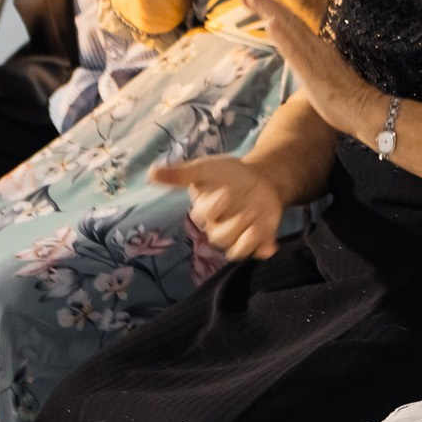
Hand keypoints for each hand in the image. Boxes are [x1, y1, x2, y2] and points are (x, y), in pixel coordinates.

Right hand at [150, 155, 283, 260]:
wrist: (260, 178)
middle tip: (249, 208)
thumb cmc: (228, 174)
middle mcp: (219, 228)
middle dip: (235, 223)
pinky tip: (270, 246)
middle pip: (220, 237)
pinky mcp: (258, 238)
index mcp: (204, 213)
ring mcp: (239, 235)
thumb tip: (150, 173)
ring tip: (258, 216)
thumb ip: (181, 174)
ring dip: (249, 237)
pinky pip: (257, 252)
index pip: (204, 216)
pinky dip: (264, 250)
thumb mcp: (206, 168)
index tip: (226, 192)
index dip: (215, 207)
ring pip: (235, 249)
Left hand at [246, 0, 378, 140]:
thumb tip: (307, 72)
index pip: (292, 26)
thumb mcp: (324, 81)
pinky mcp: (310, 68)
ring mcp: (312, 55)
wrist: (364, 109)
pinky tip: (271, 22)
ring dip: (270, 10)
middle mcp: (314, 45)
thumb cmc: (347, 100)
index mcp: (316, 48)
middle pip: (287, 20)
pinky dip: (282, 34)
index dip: (275, 11)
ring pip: (288, 28)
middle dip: (266, 4)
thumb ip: (313, 71)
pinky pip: (294, 49)